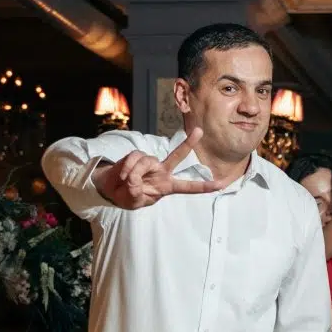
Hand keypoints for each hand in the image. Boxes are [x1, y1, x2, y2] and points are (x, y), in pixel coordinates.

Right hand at [95, 128, 220, 208]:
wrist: (111, 190)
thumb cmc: (127, 196)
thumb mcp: (135, 201)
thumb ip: (137, 191)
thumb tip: (135, 177)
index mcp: (167, 186)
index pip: (188, 187)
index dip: (204, 186)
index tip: (221, 185)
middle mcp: (162, 172)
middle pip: (177, 156)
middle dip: (188, 143)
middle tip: (200, 131)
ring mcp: (150, 163)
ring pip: (148, 161)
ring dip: (135, 172)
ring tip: (127, 181)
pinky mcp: (136, 156)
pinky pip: (135, 158)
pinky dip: (127, 167)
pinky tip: (122, 175)